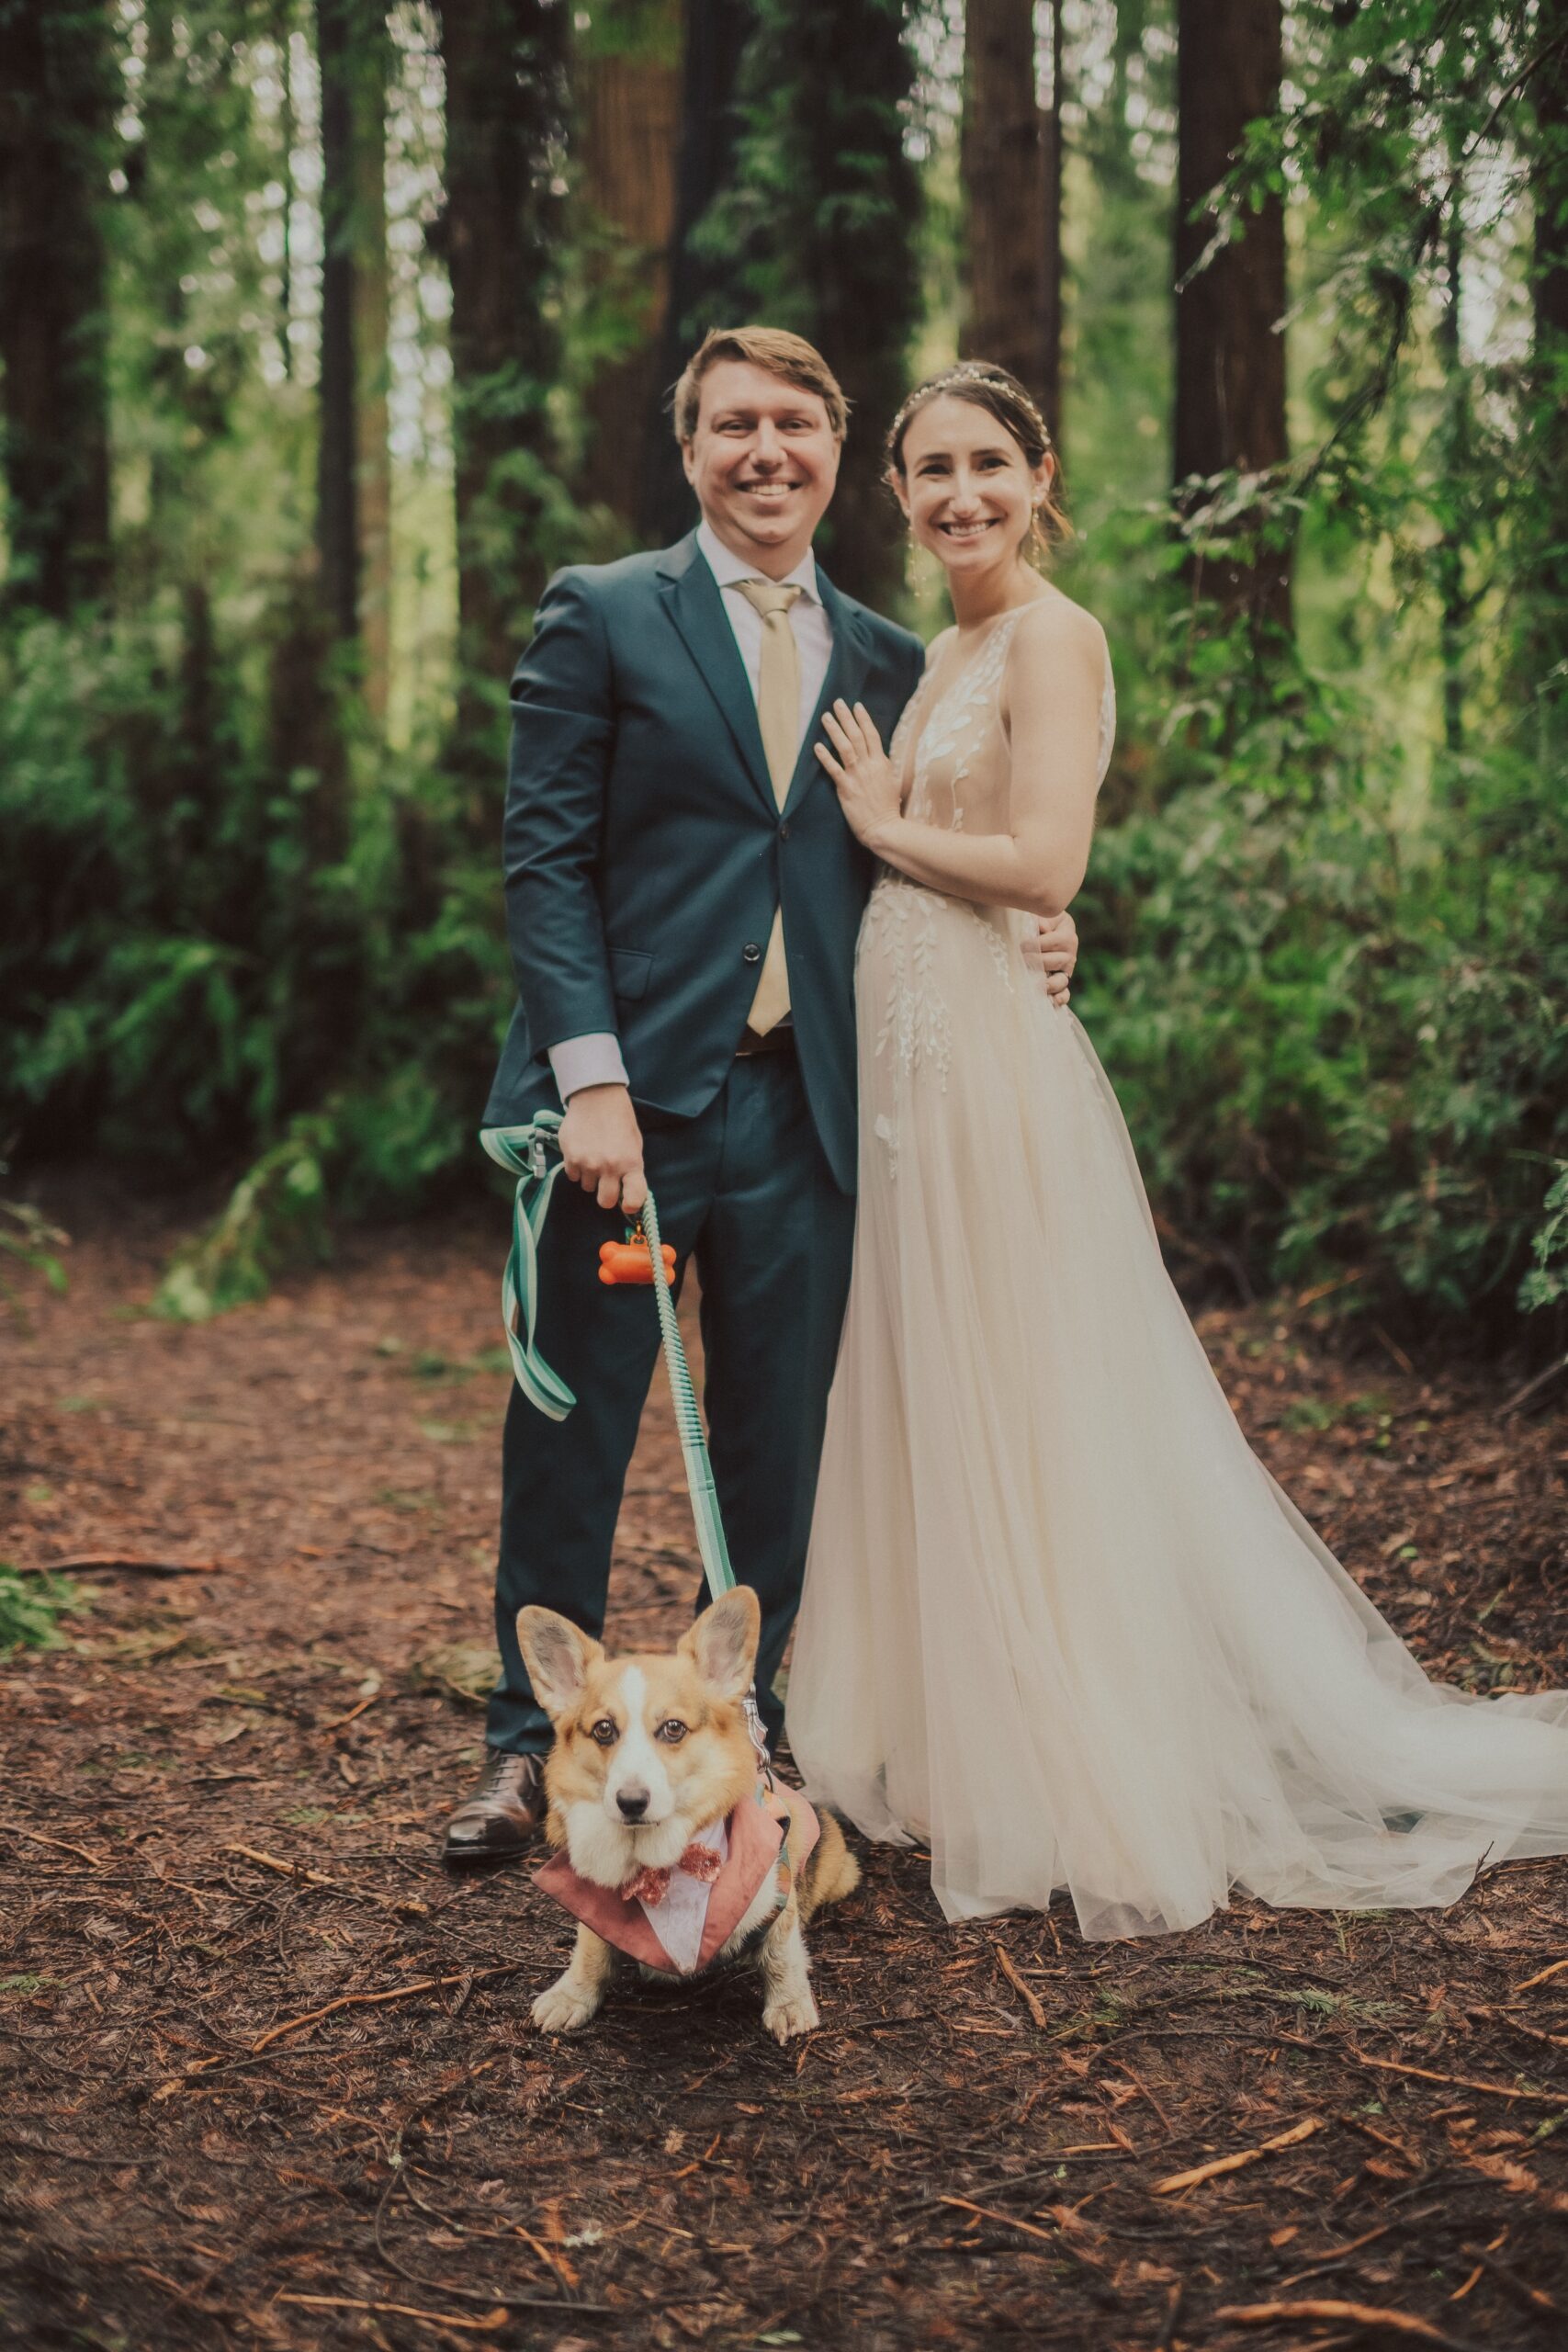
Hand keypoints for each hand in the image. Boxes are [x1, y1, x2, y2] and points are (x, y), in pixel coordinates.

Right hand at [559, 1083, 646, 1212]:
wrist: (597, 1097)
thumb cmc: (619, 1121)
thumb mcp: (634, 1144)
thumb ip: (630, 1168)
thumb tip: (626, 1191)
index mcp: (631, 1163)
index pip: (634, 1198)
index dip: (631, 1205)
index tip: (628, 1204)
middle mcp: (610, 1166)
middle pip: (605, 1202)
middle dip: (605, 1195)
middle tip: (606, 1183)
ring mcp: (588, 1163)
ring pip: (587, 1187)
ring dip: (590, 1177)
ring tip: (594, 1156)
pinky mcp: (570, 1157)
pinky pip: (573, 1176)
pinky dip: (576, 1168)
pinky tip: (582, 1151)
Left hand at [815, 699, 901, 849]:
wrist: (885, 828)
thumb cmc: (889, 808)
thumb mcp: (893, 783)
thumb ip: (886, 768)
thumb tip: (882, 758)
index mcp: (882, 763)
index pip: (872, 735)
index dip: (863, 719)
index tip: (856, 706)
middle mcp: (870, 766)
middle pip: (857, 735)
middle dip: (846, 717)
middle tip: (837, 703)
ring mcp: (857, 776)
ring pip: (845, 747)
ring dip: (835, 730)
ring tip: (826, 717)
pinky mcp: (846, 788)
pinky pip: (833, 769)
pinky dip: (825, 757)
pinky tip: (817, 746)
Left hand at [1022, 909, 1077, 1005]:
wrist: (1045, 929)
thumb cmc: (1041, 921)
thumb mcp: (1044, 914)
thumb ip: (1043, 919)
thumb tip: (1042, 927)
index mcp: (1067, 934)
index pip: (1053, 941)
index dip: (1036, 944)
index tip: (1021, 945)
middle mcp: (1070, 952)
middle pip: (1056, 961)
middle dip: (1037, 962)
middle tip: (1023, 959)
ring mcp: (1067, 968)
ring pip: (1061, 979)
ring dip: (1050, 983)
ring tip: (1038, 984)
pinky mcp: (1062, 980)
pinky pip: (1065, 992)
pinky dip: (1061, 998)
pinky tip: (1053, 1001)